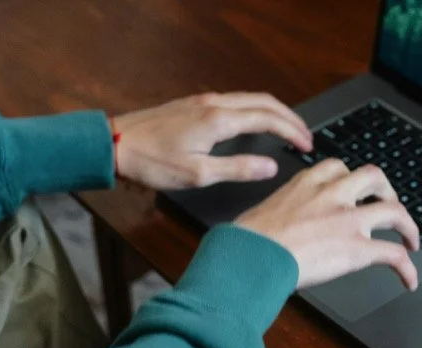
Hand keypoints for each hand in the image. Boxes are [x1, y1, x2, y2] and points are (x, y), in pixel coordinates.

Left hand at [110, 92, 311, 189]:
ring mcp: (203, 101)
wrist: (114, 145)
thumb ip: (238, 169)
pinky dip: (256, 109)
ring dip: (274, 111)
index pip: (268, 119)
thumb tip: (269, 166)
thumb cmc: (152, 162)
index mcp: (219, 120)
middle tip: (306, 136)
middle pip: (264, 102)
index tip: (307, 145)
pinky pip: (235, 101)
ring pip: (250, 98)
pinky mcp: (194, 104)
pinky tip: (256, 123)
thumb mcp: (198, 174)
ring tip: (288, 129)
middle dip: (290, 118)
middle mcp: (214, 104)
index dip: (292, 131)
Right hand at [235, 160, 420, 290]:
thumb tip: (281, 230)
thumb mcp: (265, 211)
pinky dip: (407, 268)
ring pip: (395, 211)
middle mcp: (333, 195)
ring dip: (408, 226)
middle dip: (388, 191)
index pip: (338, 168)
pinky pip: (394, 255)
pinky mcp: (357, 249)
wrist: (250, 256)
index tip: (354, 190)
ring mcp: (348, 220)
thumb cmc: (247, 241)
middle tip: (389, 206)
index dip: (351, 180)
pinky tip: (409, 280)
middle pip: (374, 177)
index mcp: (307, 183)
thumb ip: (284, 212)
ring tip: (410, 240)